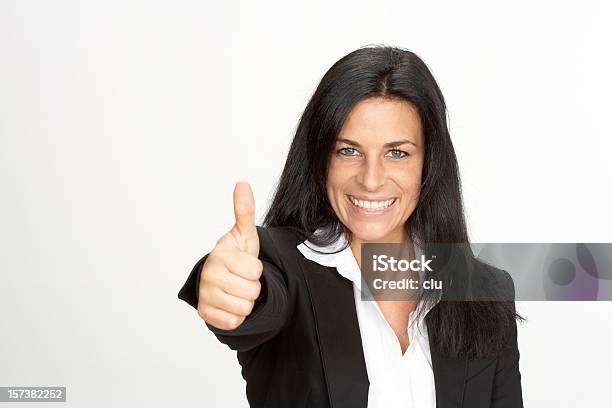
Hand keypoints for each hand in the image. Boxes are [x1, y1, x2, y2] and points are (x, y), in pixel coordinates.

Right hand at [197, 181, 262, 329]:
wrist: (219, 278)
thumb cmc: (236, 256)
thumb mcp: (244, 235)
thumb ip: (244, 211)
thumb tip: (242, 183)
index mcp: (220, 254)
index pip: (257, 272)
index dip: (257, 270)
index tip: (246, 264)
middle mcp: (209, 274)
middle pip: (252, 292)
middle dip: (252, 287)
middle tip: (242, 279)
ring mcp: (205, 294)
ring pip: (244, 309)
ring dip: (245, 302)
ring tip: (237, 290)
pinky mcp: (205, 313)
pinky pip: (234, 322)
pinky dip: (236, 316)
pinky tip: (229, 303)